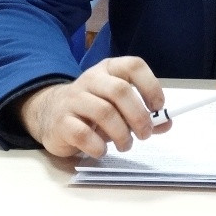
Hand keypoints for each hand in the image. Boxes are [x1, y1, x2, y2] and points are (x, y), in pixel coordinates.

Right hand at [17, 56, 167, 157]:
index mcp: (109, 69)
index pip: (133, 65)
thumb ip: (143, 113)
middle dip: (138, 116)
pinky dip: (99, 146)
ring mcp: (73, 99)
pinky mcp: (61, 122)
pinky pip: (84, 134)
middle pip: (120, 90)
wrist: (49, 114)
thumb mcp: (119, 105)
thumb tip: (166, 123)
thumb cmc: (92, 109)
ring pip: (104, 112)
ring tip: (125, 144)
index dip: (151, 86)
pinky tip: (101, 150)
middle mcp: (91, 79)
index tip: (158, 108)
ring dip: (121, 134)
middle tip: (145, 134)